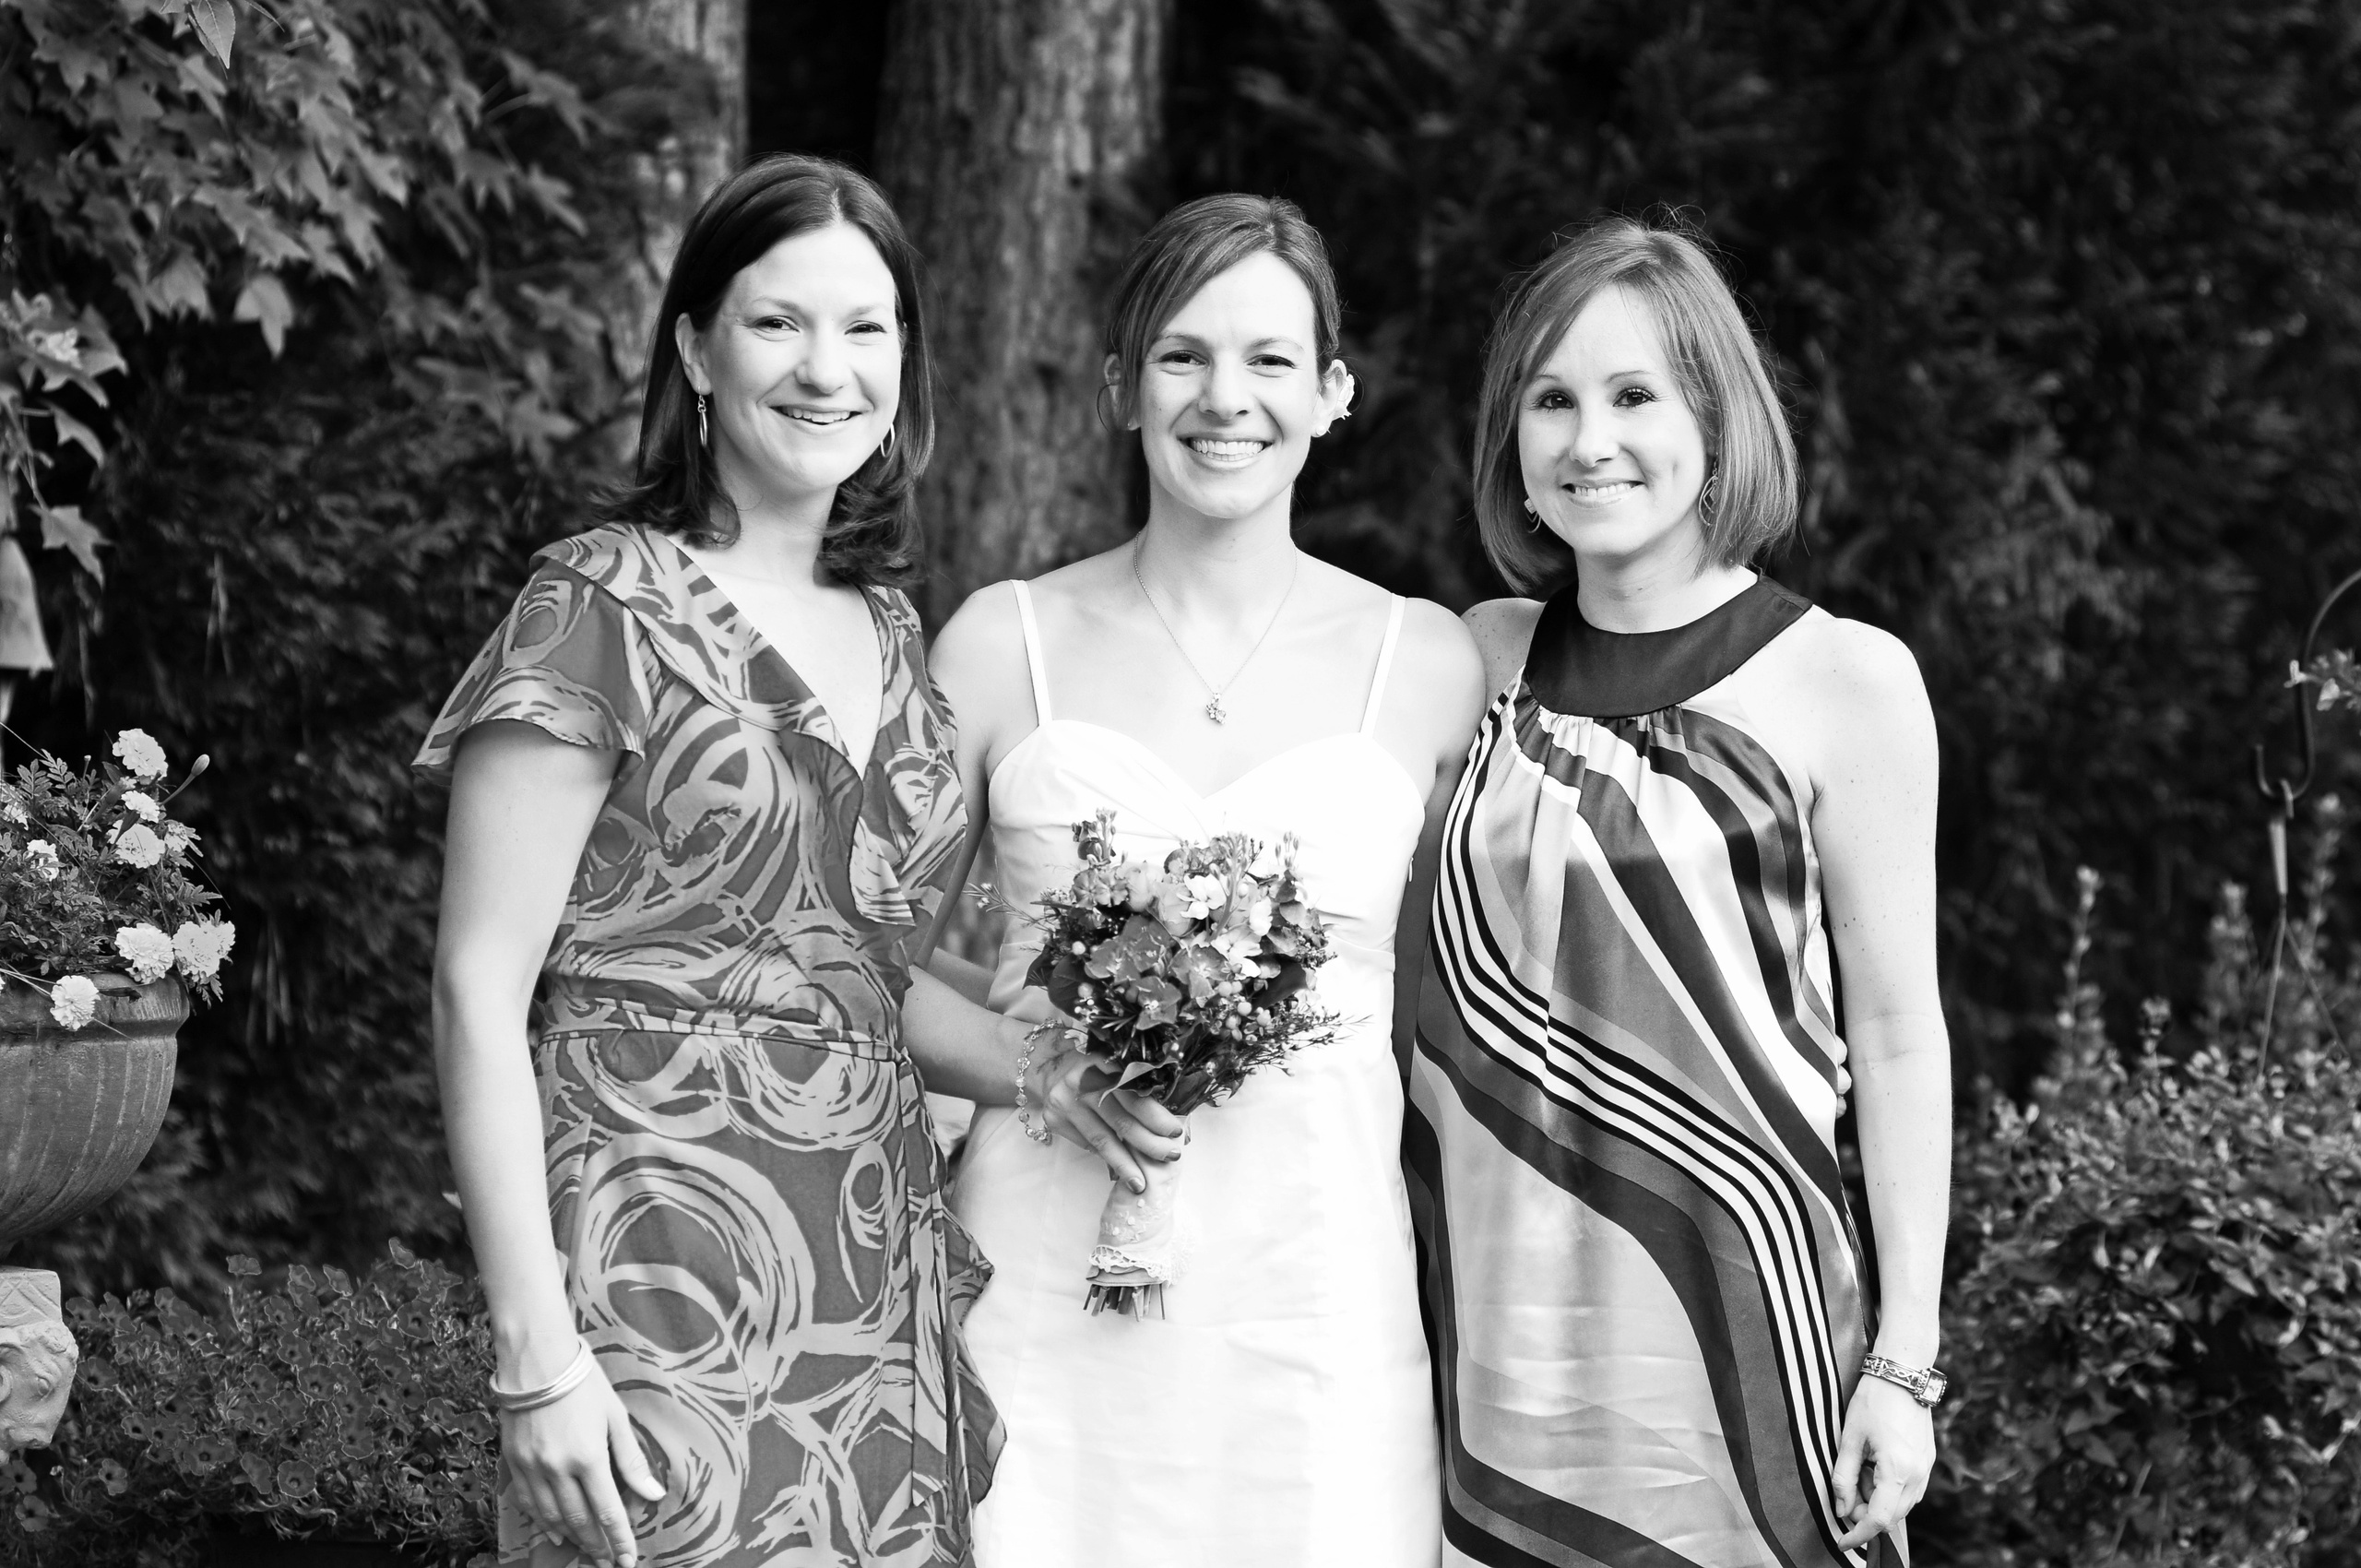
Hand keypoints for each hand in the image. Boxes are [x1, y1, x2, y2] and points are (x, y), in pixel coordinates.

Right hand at [500, 1350, 664, 1567]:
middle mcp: (558, 1469)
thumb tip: (653, 1494)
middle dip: (594, 1545)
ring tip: (583, 1549)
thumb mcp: (616, 1417)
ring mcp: (532, 1468)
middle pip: (578, 1521)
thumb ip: (632, 1460)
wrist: (536, 1359)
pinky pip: (528, 1503)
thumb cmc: (584, 1382)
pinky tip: (552, 1531)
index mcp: (589, 1458)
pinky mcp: (514, 1462)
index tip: (627, 1561)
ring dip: (569, 1537)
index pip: (608, 1512)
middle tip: (606, 1560)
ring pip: (551, 1517)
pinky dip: (542, 1521)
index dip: (619, 1540)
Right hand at [1026, 1033, 1187, 1191]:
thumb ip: (1136, 1090)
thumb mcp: (1115, 1069)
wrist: (1053, 1071)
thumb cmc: (1096, 1073)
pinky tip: (1121, 1169)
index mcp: (1105, 1064)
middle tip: (1170, 1157)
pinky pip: (1087, 1144)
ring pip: (1102, 1139)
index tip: (1175, 1133)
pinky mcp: (1055, 1119)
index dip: (1156, 1116)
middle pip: (1120, 1119)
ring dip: (1125, 1163)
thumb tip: (1167, 1127)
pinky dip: (1106, 1158)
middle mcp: (1082, 1082)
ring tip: (1140, 1182)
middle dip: (1148, 1143)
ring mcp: (1065, 1101)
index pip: (1134, 1095)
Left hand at [1832, 1372, 1934, 1551]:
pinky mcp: (1928, 1462)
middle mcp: (1918, 1475)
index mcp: (1898, 1470)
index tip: (1843, 1543)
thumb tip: (1841, 1510)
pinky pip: (1910, 1490)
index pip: (1878, 1519)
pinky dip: (1890, 1490)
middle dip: (1865, 1514)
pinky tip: (1876, 1466)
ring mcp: (1927, 1469)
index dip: (1858, 1535)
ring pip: (1902, 1506)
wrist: (1902, 1374)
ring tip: (1861, 1470)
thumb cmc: (1872, 1402)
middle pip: (1892, 1517)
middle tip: (1846, 1490)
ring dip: (1878, 1501)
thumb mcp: (1849, 1439)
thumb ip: (1843, 1477)